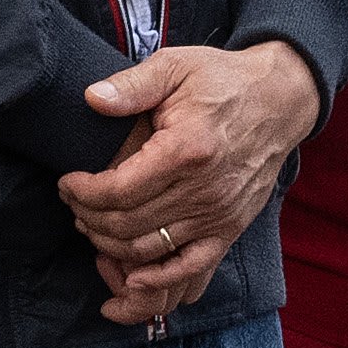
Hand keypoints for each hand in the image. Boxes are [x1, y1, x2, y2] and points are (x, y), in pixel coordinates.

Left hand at [60, 34, 322, 332]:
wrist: (280, 101)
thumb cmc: (222, 80)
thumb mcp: (176, 66)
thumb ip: (132, 85)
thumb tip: (91, 99)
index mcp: (186, 149)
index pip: (118, 190)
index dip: (82, 193)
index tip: (67, 183)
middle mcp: (204, 190)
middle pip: (127, 225)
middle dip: (88, 218)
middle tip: (74, 203)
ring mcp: (219, 215)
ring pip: (148, 250)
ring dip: (110, 245)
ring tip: (91, 225)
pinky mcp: (229, 230)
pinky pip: (191, 270)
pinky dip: (158, 281)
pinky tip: (130, 279)